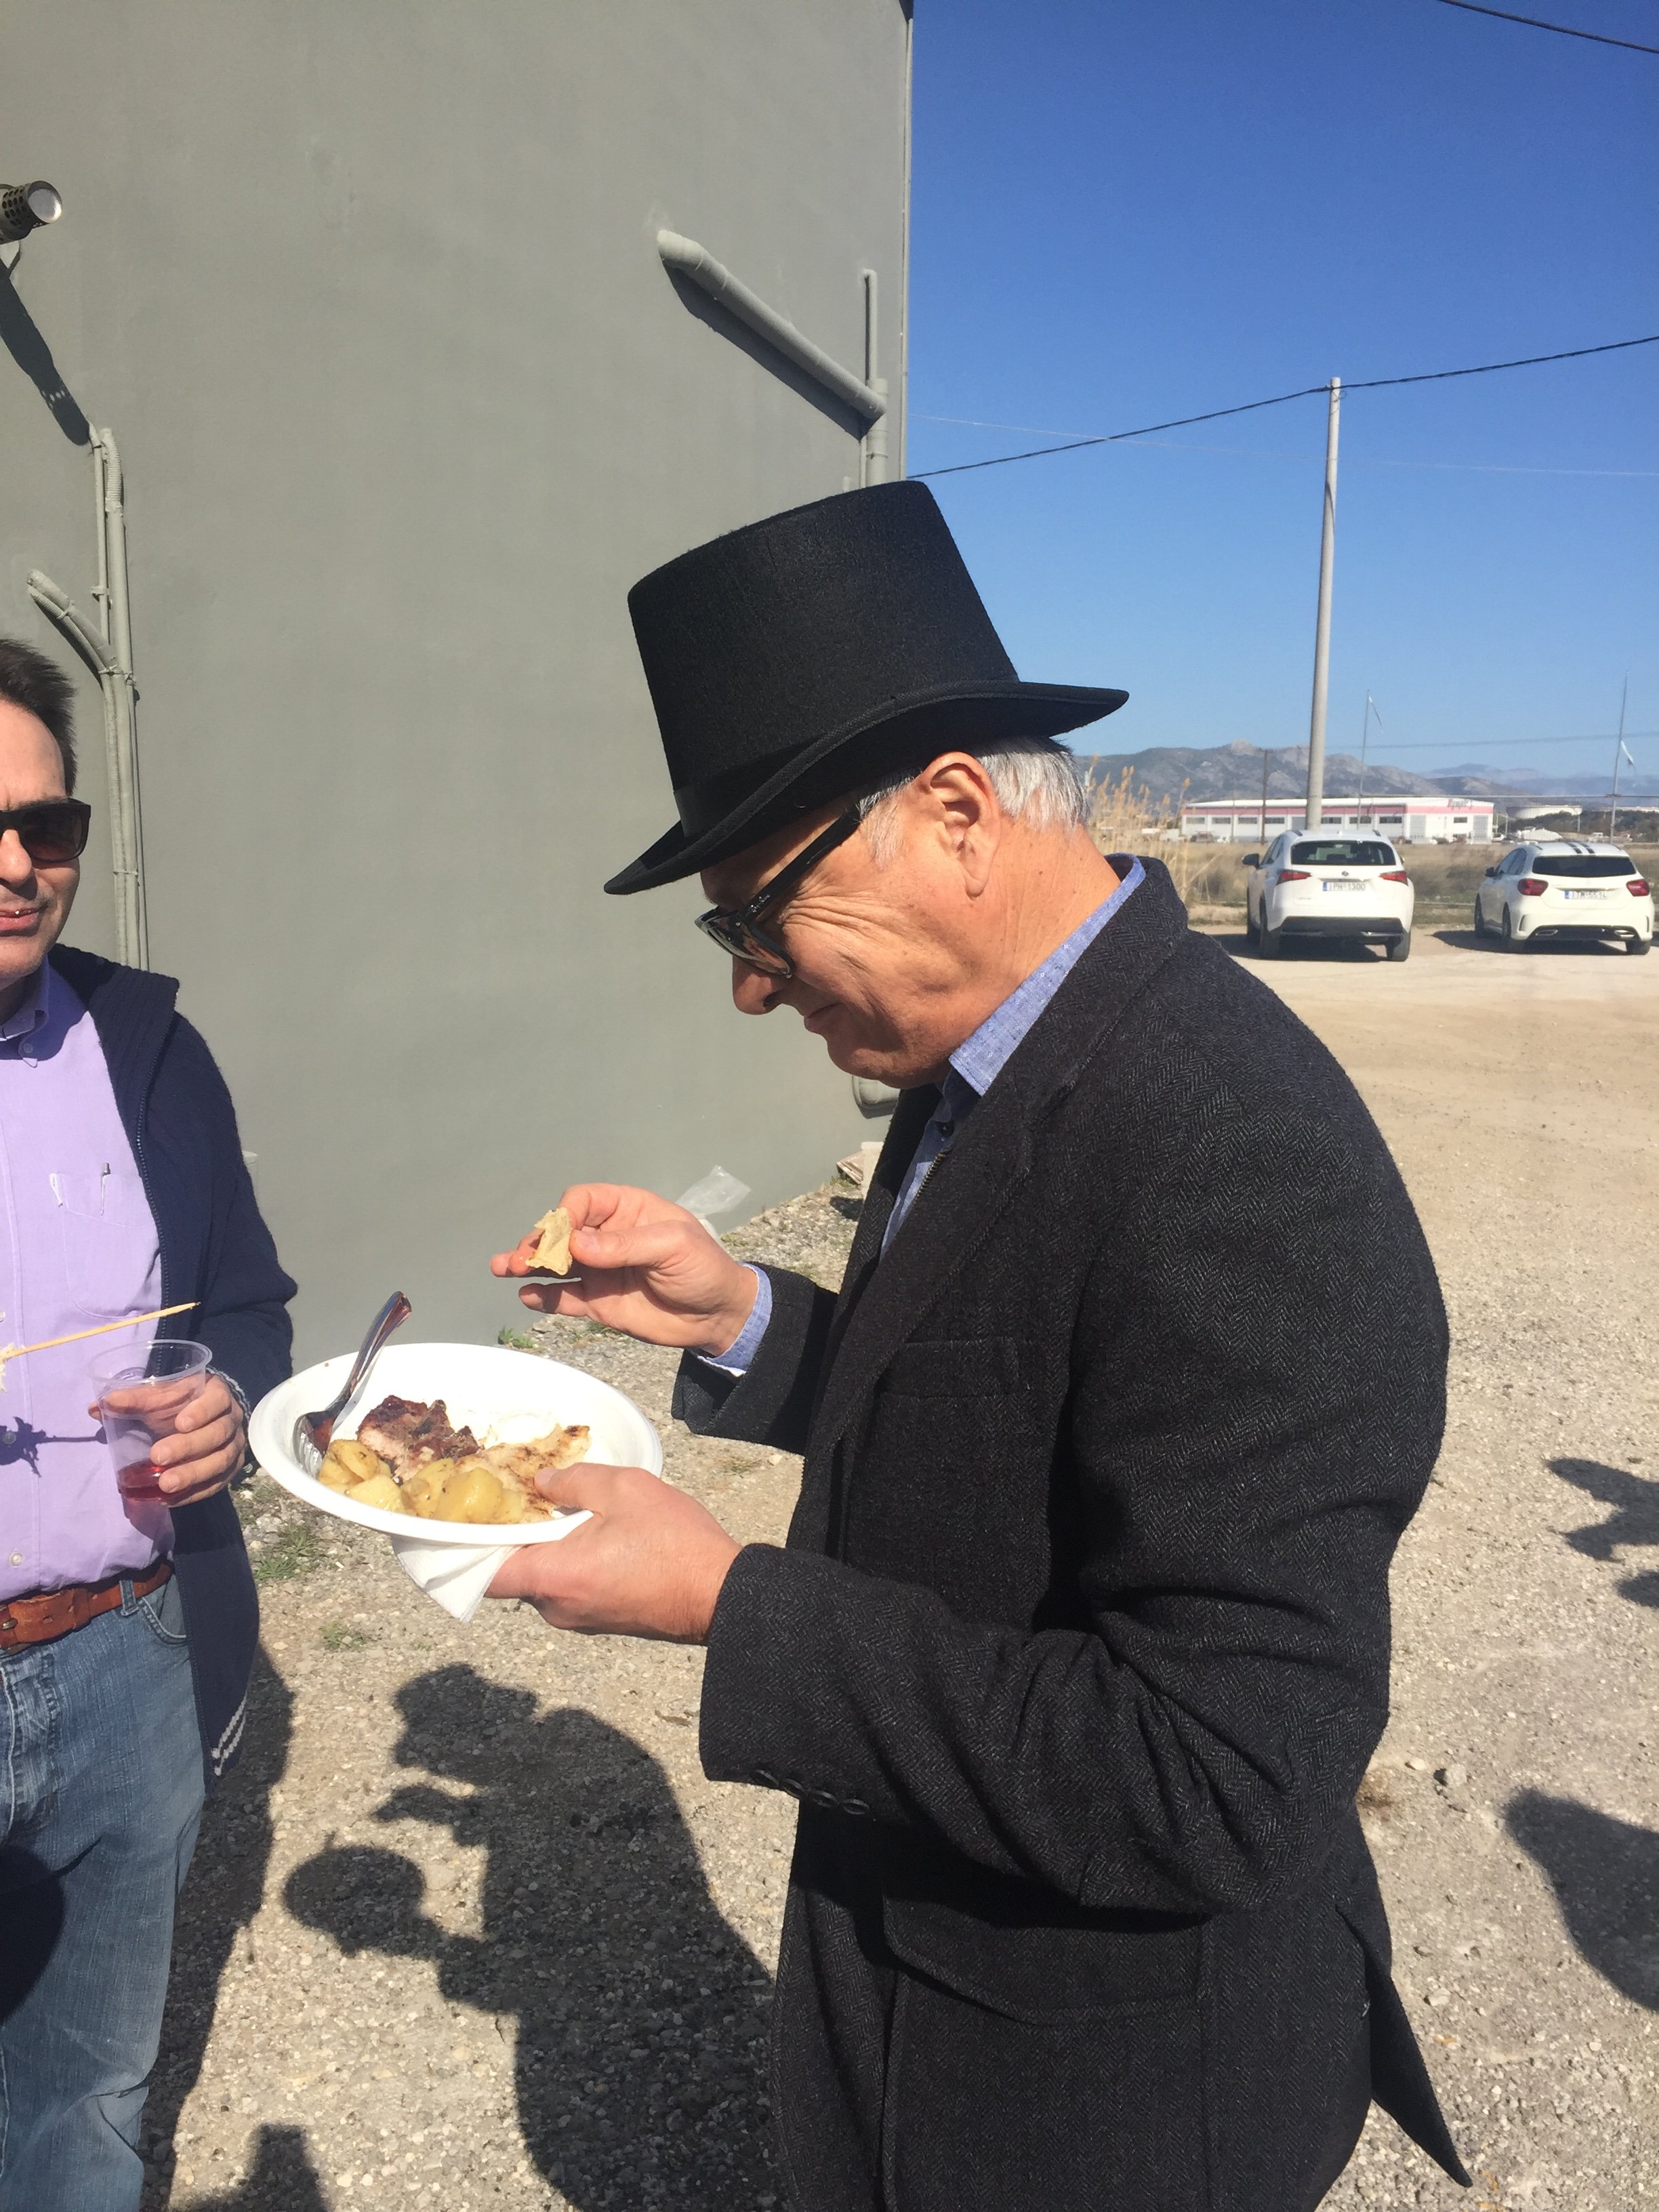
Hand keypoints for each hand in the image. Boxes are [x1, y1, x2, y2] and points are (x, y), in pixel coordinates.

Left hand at [89, 1372, 246, 1506]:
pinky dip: (193, 1493)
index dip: (202, 1411)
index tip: (180, 1423)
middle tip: (159, 1457)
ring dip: (192, 1474)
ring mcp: (234, 1446)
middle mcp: (231, 1420)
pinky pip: (217, 1484)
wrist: (196, 1420)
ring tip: (166, 1486)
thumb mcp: (157, 1397)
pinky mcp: (229, 1470)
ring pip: (220, 1462)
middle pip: (218, 1434)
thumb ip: (132, 1400)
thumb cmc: (175, 1405)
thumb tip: (96, 1407)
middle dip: (189, 1447)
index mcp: (216, 1394)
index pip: (217, 1400)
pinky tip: (169, 1499)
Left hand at [485, 1463, 740, 1642]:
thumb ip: (575, 1481)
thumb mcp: (624, 1489)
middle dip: (515, 1538)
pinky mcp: (602, 1621)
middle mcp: (558, 1608)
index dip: (470, 1546)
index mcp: (554, 1578)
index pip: (485, 1576)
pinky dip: (569, 1562)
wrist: (722, 1595)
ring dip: (546, 1549)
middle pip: (513, 1575)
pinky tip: (591, 1533)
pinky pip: (568, 1589)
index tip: (473, 1514)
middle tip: (522, 1497)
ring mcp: (580, 1620)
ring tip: (564, 1510)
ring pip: (543, 1581)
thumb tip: (542, 1483)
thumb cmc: (674, 1543)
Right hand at [491, 1184, 757, 1357]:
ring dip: (528, 1264)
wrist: (719, 1315)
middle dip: (538, 1242)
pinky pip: (564, 1298)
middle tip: (521, 1259)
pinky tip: (527, 1296)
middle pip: (560, 1232)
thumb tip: (577, 1245)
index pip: (582, 1201)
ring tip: (504, 1268)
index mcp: (626, 1210)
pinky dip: (544, 1296)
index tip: (561, 1237)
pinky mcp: (598, 1302)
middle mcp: (606, 1237)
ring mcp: (599, 1270)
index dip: (565, 1216)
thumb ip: (625, 1245)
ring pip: (555, 1264)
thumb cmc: (703, 1268)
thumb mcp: (674, 1247)